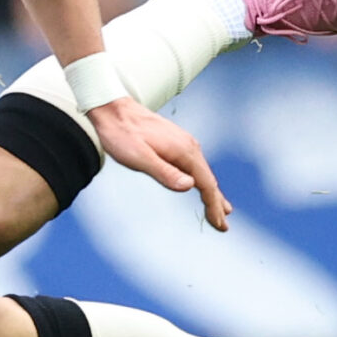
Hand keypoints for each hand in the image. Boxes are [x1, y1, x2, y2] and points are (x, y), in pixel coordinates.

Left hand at [88, 98, 230, 231]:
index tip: (220, 224)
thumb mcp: (139, 157)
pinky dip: (201, 181)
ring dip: (212, 194)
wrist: (112, 109)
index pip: (206, 185)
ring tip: (221, 211)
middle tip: (223, 226)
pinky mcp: (176, 143)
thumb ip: (165, 172)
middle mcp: (189, 146)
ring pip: (203, 173)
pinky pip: (195, 166)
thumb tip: (190, 187)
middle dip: (217, 204)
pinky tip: (200, 186)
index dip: (214, 206)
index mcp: (184, 152)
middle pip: (209, 180)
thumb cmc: (122, 134)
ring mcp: (184, 143)